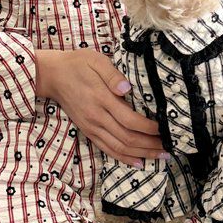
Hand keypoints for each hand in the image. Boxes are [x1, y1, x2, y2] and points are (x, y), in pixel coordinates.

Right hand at [35, 48, 168, 167]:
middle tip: (170, 147)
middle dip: (151, 145)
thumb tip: (126, 88)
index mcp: (101, 98)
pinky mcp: (87, 131)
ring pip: (119, 147)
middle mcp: (96, 117)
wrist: (52, 75)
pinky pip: (107, 149)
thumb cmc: (77, 64)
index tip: (165, 128)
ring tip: (161, 156)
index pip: (130, 119)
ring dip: (142, 154)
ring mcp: (91, 126)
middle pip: (128, 138)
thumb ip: (112, 75)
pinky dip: (124, 158)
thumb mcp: (96, 60)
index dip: (150, 128)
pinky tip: (139, 162)